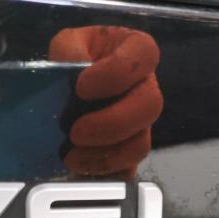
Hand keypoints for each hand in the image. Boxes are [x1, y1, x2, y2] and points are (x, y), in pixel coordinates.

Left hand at [49, 26, 162, 178]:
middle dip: (111, 123)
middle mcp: (146, 87)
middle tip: (76, 131)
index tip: (82, 88)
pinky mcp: (129, 152)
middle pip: (150, 107)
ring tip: (72, 156)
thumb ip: (70, 51)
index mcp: (137, 52)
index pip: (145, 55)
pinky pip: (128, 169)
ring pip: (140, 144)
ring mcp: (142, 123)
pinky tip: (80, 167)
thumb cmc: (76, 59)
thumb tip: (73, 69)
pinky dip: (103, 172)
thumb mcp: (68, 43)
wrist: (68, 88)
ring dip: (105, 155)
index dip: (116, 74)